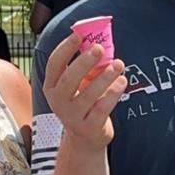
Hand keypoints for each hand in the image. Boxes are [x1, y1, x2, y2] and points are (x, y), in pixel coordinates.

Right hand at [43, 34, 126, 149]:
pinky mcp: (89, 128)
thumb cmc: (83, 103)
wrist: (85, 138)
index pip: (54, 65)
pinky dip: (113, 94)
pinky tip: (122, 81)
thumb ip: (86, 65)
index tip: (78, 35)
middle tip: (98, 48)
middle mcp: (58, 102)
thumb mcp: (79, 84)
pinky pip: (101, 109)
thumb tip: (100, 41)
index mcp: (52, 86)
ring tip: (118, 64)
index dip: (65, 49)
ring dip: (104, 77)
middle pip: (68, 79)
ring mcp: (72, 117)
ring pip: (88, 94)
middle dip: (84, 62)